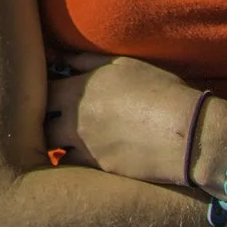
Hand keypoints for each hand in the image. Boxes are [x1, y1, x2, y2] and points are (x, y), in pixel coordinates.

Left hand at [45, 53, 206, 187]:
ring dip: (59, 145)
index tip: (49, 95)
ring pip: (55, 150)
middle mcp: (74, 120)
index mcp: (76, 90)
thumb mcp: (122, 65)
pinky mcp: (101, 169)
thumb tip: (58, 56)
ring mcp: (86, 147)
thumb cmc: (158, 90)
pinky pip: (76, 167)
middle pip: (40, 124)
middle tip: (53, 120)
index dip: (40, 94)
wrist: (187, 132)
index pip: (39, 93)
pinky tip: (87, 157)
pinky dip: (77, 162)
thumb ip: (85, 61)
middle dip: (45, 122)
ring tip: (68, 141)